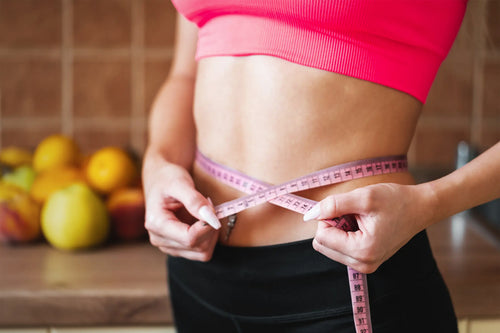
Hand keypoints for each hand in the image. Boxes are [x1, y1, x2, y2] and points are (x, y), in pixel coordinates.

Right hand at [143, 157, 220, 261]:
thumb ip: (194, 201)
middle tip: (209, 205)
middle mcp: (160, 239)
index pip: (189, 239)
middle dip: (210, 227)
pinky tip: (204, 221)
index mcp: (156, 224)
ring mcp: (168, 246)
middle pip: (197, 247)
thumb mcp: (180, 183)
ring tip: (206, 212)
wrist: (160, 179)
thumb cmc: (167, 178)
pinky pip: (201, 251)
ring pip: (202, 253)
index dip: (208, 227)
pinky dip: (208, 237)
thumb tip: (211, 219)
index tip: (213, 208)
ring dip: (211, 234)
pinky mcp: (178, 247)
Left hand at [307, 183, 434, 272]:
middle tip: (354, 214)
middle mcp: (363, 264)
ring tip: (361, 220)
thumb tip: (309, 215)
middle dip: (333, 225)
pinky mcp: (365, 262)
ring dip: (339, 229)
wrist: (420, 208)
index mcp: (363, 251)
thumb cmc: (395, 200)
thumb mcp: (363, 196)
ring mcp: (364, 265)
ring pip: (329, 246)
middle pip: (322, 244)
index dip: (329, 217)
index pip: (321, 236)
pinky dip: (345, 234)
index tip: (347, 209)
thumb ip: (333, 205)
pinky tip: (363, 226)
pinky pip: (340, 248)